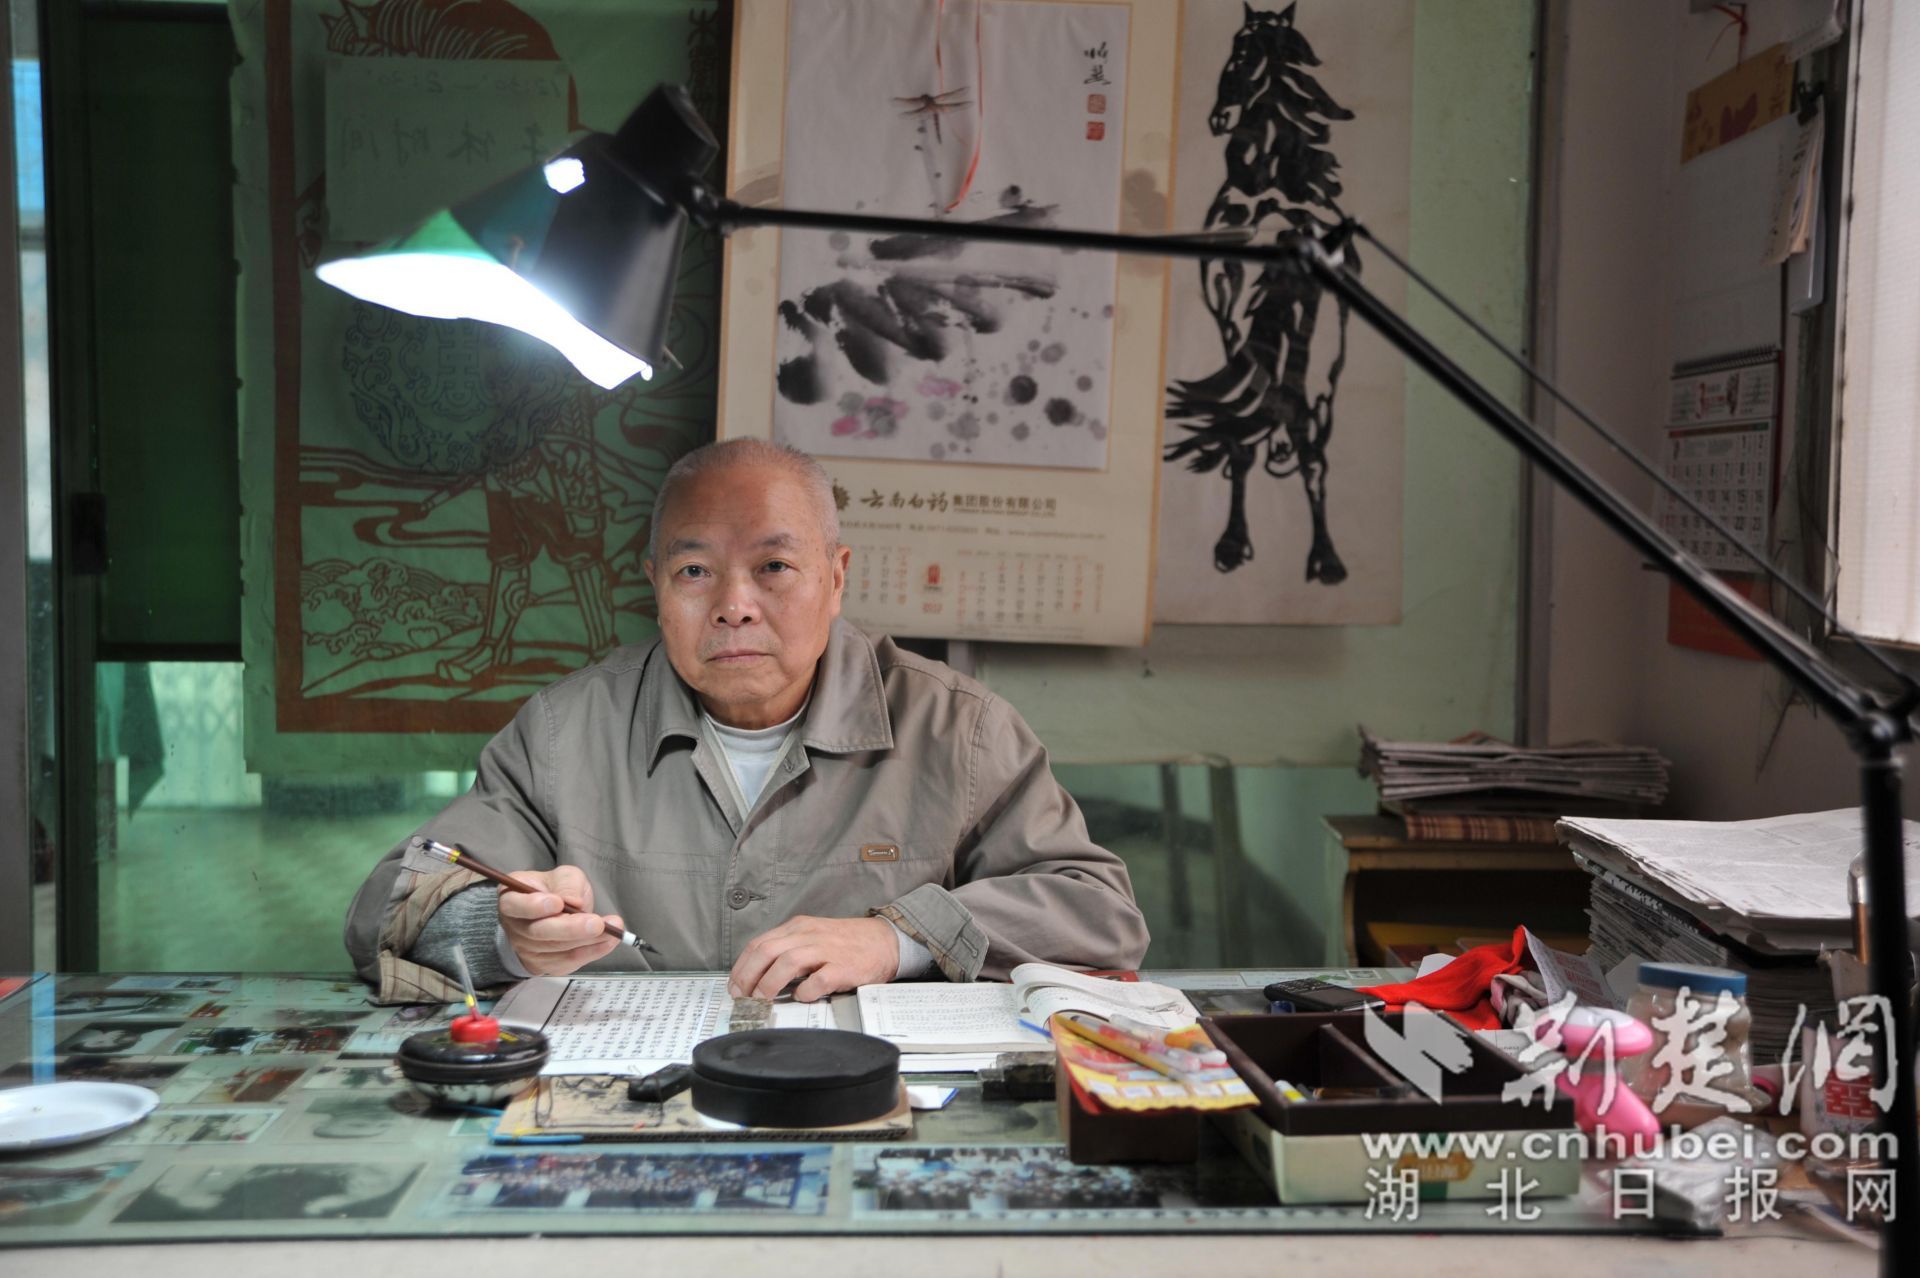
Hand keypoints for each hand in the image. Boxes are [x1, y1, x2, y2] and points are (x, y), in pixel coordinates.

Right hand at [497, 865, 626, 976]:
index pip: (515, 905)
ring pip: (557, 950)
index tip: (558, 903)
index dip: (535, 906)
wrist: (553, 914)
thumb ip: (567, 884)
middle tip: (596, 923)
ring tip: (613, 929)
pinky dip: (591, 952)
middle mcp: (514, 927)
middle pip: (539, 933)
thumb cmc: (555, 890)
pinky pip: (567, 962)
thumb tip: (574, 902)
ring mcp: (526, 950)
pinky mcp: (543, 965)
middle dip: (570, 929)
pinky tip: (609, 941)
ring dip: (588, 941)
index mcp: (511, 898)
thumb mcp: (563, 876)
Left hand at [728, 915, 900, 1001]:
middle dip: (748, 977)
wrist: (885, 941)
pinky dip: (804, 991)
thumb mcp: (812, 937)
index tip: (734, 986)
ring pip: (787, 963)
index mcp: (798, 928)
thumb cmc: (846, 943)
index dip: (741, 967)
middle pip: (767, 952)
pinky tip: (801, 997)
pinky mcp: (843, 968)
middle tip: (743, 997)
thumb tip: (758, 976)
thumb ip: (788, 949)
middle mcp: (809, 935)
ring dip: (768, 984)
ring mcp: (826, 950)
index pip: (759, 944)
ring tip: (762, 1000)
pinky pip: (818, 980)